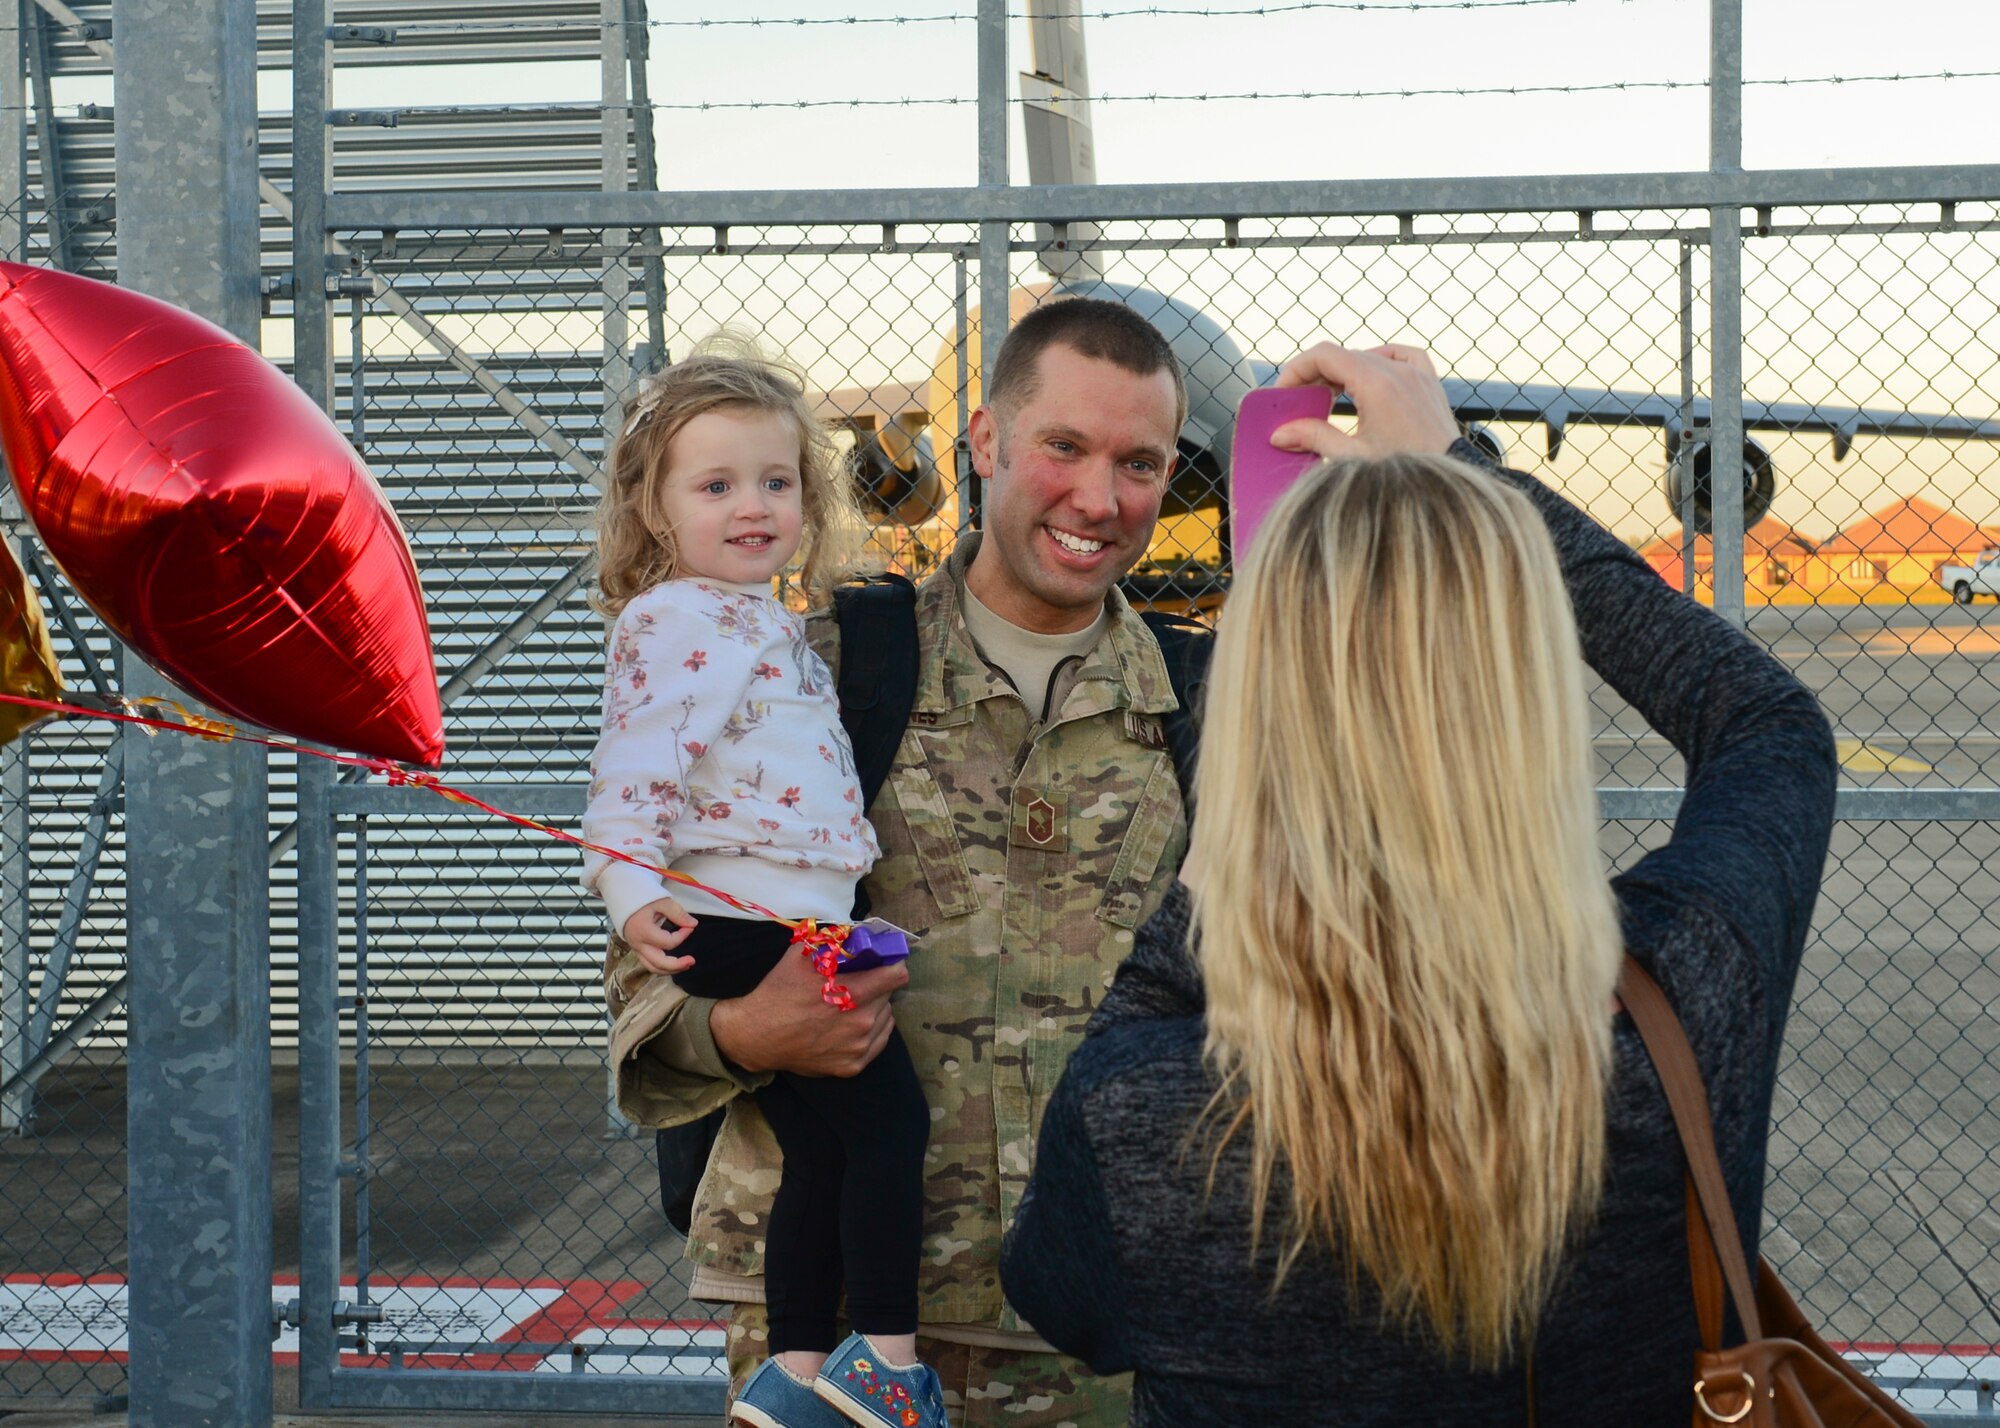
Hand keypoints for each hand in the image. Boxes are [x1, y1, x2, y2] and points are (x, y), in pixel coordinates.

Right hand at [623, 896, 696, 974]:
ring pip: (653, 967)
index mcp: (644, 931)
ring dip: (670, 970)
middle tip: (692, 961)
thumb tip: (693, 924)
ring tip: (685, 965)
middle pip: (659, 963)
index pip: (668, 942)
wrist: (623, 898)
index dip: (683, 936)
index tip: (690, 926)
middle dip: (677, 965)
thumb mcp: (662, 901)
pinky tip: (673, 963)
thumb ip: (678, 913)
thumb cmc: (643, 898)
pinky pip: (649, 964)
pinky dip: (662, 966)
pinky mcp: (637, 949)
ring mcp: (636, 948)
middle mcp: (638, 944)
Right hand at [709, 943, 908, 1077]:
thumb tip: (857, 932)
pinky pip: (878, 1041)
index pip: (896, 976)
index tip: (888, 962)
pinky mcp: (852, 1066)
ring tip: (852, 1005)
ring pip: (885, 1018)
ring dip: (874, 1008)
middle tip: (859, 983)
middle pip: (888, 996)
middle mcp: (860, 1022)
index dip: (893, 965)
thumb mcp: (801, 956)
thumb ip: (832, 942)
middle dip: (877, 986)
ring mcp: (857, 1047)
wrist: (756, 1035)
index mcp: (851, 993)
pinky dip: (871, 1030)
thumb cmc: (778, 992)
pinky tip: (852, 1024)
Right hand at [1271, 341, 1459, 460]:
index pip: (1325, 355)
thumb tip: (1280, 434)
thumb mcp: (1352, 458)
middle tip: (1300, 402)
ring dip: (1343, 371)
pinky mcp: (1428, 382)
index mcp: (1377, 384)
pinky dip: (1380, 360)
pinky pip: (1401, 355)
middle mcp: (1398, 371)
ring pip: (1368, 355)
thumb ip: (1314, 438)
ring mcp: (1417, 373)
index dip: (1297, 369)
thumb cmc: (1404, 475)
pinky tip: (1371, 376)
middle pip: (1344, 355)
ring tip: (1329, 397)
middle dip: (1316, 375)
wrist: (1447, 486)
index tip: (1285, 392)